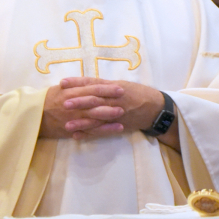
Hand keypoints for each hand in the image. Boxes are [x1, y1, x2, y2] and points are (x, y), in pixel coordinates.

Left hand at [41, 78, 179, 149]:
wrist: (155, 108)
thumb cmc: (138, 93)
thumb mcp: (123, 84)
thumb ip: (105, 85)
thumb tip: (86, 83)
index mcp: (115, 87)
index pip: (94, 83)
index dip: (78, 83)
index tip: (63, 82)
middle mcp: (115, 99)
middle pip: (95, 100)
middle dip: (79, 102)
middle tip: (64, 103)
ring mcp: (117, 114)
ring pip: (97, 118)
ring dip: (82, 122)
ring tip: (67, 125)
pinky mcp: (118, 125)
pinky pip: (102, 131)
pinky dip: (89, 134)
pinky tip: (77, 135)